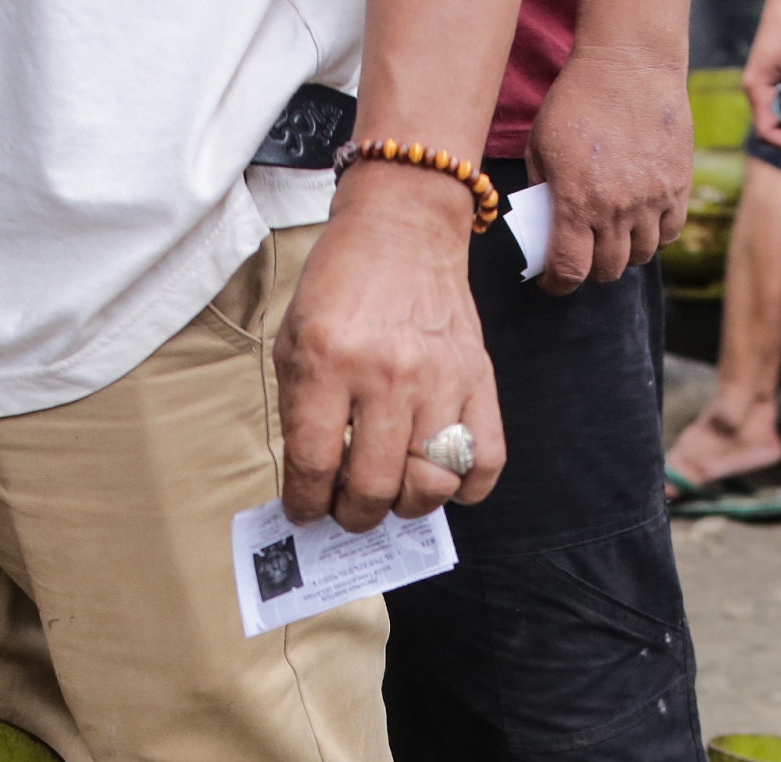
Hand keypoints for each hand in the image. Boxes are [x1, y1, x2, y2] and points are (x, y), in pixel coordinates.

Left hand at [278, 167, 505, 529]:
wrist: (403, 227)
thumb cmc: (342, 285)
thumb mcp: (294, 340)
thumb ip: (301, 412)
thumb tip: (314, 483)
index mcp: (328, 362)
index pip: (315, 464)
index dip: (305, 503)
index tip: (306, 510)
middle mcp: (387, 375)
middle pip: (375, 488)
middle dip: (353, 515)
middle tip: (347, 508)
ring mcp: (440, 379)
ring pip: (430, 485)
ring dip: (406, 506)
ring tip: (393, 492)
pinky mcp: (478, 378)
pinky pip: (485, 460)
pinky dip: (466, 489)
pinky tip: (442, 480)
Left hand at [526, 48, 691, 291]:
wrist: (629, 65)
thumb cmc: (577, 100)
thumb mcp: (540, 146)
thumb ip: (542, 190)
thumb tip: (544, 225)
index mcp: (577, 203)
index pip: (570, 270)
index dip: (559, 284)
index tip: (553, 281)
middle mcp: (617, 209)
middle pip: (608, 269)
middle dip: (591, 268)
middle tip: (583, 254)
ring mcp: (653, 200)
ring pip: (641, 255)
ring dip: (624, 254)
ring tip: (614, 237)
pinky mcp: (678, 186)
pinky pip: (671, 232)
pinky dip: (655, 235)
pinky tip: (642, 222)